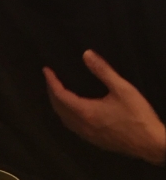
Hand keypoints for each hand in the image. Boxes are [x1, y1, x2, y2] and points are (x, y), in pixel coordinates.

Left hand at [43, 50, 165, 165]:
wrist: (152, 145)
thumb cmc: (137, 115)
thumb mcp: (122, 88)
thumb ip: (103, 71)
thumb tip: (86, 54)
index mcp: (87, 112)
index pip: (61, 96)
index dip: (51, 82)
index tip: (46, 70)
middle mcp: (84, 126)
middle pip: (59, 109)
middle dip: (51, 93)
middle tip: (50, 78)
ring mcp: (89, 136)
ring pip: (65, 120)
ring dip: (58, 105)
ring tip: (57, 91)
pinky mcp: (96, 141)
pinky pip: (73, 127)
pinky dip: (66, 115)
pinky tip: (72, 110)